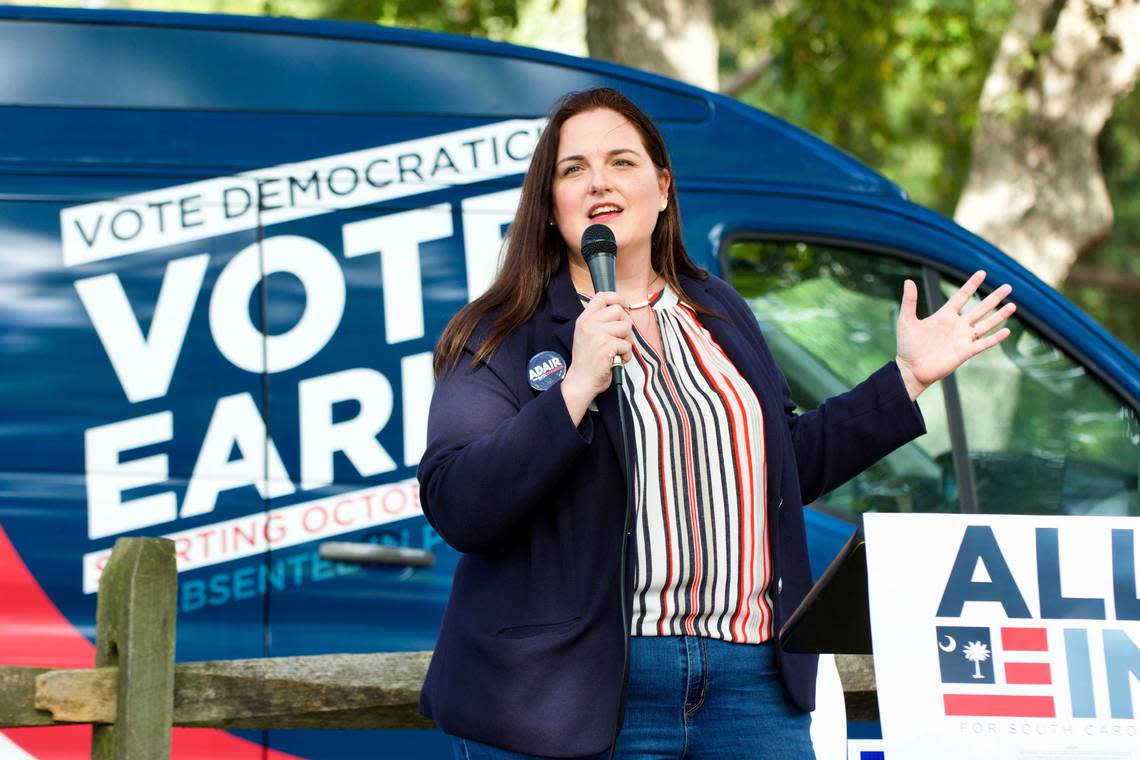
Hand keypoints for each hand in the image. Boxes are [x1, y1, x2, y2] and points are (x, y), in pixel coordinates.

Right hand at [561, 292, 632, 423]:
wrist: (581, 380)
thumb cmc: (587, 361)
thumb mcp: (586, 335)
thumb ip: (599, 322)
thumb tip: (623, 311)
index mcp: (584, 319)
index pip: (601, 297)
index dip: (617, 298)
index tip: (624, 304)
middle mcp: (589, 324)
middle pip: (619, 311)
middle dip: (625, 325)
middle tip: (620, 338)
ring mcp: (598, 334)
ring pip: (626, 328)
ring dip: (627, 341)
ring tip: (617, 351)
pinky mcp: (607, 346)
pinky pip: (627, 345)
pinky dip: (626, 355)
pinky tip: (617, 360)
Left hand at [895, 270, 1015, 399]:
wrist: (911, 369)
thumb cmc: (907, 346)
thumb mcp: (906, 320)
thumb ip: (909, 301)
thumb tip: (908, 280)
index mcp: (944, 315)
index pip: (961, 296)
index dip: (971, 285)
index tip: (982, 273)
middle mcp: (957, 325)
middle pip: (980, 308)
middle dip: (994, 298)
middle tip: (1008, 286)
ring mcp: (962, 338)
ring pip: (986, 324)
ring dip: (999, 315)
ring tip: (1013, 305)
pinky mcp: (965, 352)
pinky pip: (984, 343)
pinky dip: (995, 338)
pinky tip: (1007, 331)